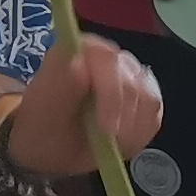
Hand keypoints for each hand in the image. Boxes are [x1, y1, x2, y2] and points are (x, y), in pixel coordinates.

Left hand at [0, 38, 165, 177]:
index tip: (106, 127)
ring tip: (108, 142)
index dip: (112, 92)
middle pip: (133, 81)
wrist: (48, 145)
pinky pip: (154, 114)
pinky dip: (139, 133)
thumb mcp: (41, 110)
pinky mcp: (142, 96)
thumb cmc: (41, 124)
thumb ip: (60, 85)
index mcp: (80, 50)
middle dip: (122, 117)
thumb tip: (81, 65)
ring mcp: (130, 76)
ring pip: (149, 98)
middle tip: (105, 140)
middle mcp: (109, 57)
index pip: (108, 58)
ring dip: (131, 128)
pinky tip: (119, 141)